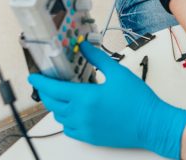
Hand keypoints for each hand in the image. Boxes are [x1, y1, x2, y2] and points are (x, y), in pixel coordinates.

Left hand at [28, 42, 185, 158]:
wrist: (151, 124)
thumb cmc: (138, 101)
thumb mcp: (118, 73)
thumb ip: (97, 59)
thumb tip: (84, 47)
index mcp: (85, 97)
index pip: (53, 89)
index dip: (40, 82)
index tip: (33, 77)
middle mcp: (81, 115)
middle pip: (52, 103)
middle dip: (46, 92)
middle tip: (47, 84)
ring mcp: (84, 128)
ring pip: (60, 117)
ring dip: (57, 105)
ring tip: (63, 95)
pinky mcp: (90, 137)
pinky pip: (69, 129)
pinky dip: (66, 120)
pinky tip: (74, 112)